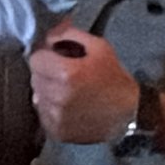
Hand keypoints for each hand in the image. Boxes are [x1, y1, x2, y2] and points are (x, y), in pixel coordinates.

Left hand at [28, 24, 140, 145]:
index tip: (57, 59)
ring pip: (37, 96)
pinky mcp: (57, 131)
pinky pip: (43, 114)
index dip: (46, 56)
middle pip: (34, 77)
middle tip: (64, 75)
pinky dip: (51, 109)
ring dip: (48, 91)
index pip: (35, 59)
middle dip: (46, 73)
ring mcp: (55, 117)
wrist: (129, 113)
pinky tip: (69, 106)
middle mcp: (57, 96)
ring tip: (68, 92)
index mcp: (66, 73)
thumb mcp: (99, 47)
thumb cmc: (115, 79)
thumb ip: (70, 35)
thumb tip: (50, 33)